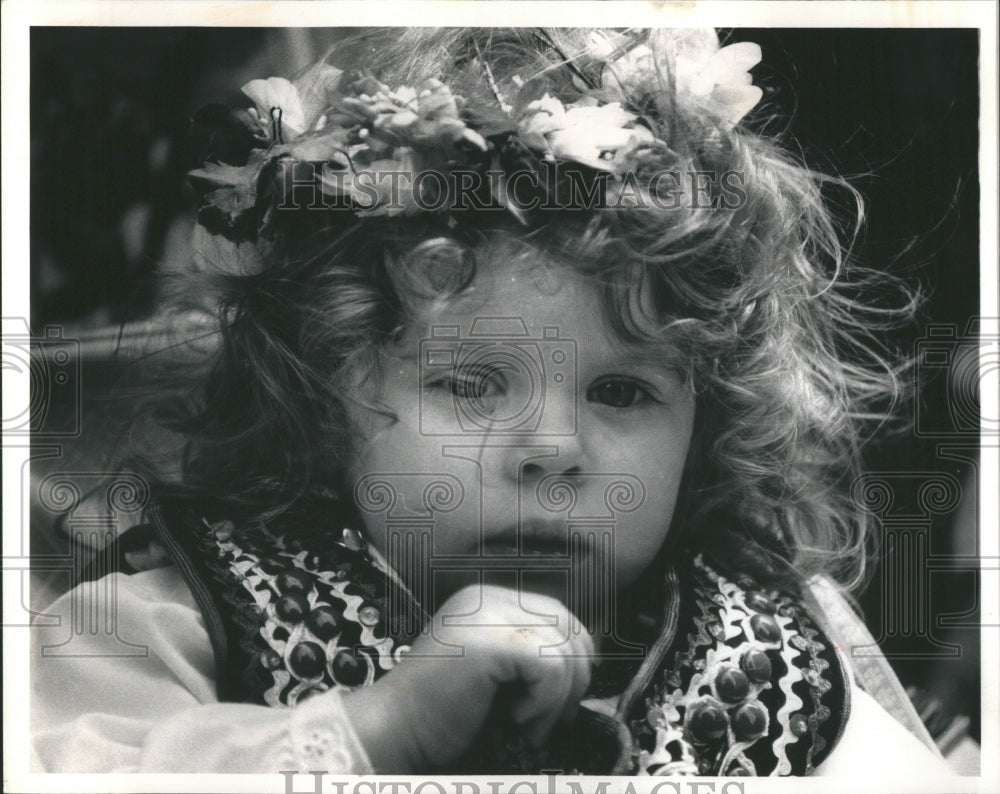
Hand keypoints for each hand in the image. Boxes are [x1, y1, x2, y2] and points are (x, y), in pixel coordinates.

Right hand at [340, 584, 593, 771]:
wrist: (395, 729)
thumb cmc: (443, 711)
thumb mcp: (493, 668)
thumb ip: (528, 650)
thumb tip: (586, 658)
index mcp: (488, 598)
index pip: (559, 615)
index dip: (575, 657)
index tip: (563, 698)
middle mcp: (488, 597)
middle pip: (569, 628)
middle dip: (574, 679)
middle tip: (549, 718)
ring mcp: (487, 615)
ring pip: (566, 652)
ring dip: (558, 701)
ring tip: (530, 726)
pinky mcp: (490, 642)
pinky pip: (552, 669)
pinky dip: (546, 704)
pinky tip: (519, 720)